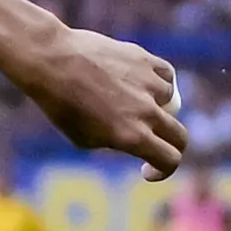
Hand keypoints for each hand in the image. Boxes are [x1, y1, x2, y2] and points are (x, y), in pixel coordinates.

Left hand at [11, 23, 186, 177]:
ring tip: (127, 101)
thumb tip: (134, 140)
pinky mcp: (147, 60)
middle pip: (179, 136)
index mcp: (131, 136)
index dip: (163, 170)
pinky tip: (141, 84)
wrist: (51, 60)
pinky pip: (166, 76)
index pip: (169, 160)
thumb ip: (115, 142)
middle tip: (155, 145)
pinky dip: (157, 83)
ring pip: (170, 102)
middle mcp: (146, 112)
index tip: (148, 170)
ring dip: (156, 107)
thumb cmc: (60, 103)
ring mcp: (150, 84)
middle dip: (171, 146)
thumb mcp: (83, 137)